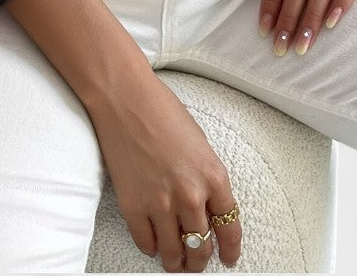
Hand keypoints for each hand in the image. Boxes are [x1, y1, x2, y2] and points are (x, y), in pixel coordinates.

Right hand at [86, 72, 241, 271]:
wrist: (125, 98)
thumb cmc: (161, 111)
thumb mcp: (200, 144)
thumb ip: (206, 178)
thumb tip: (207, 206)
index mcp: (213, 177)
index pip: (230, 228)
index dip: (231, 249)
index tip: (228, 257)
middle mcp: (191, 195)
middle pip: (202, 246)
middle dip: (201, 260)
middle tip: (198, 262)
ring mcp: (161, 204)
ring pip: (173, 253)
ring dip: (176, 262)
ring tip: (176, 262)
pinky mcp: (133, 207)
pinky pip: (145, 243)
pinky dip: (151, 248)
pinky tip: (153, 244)